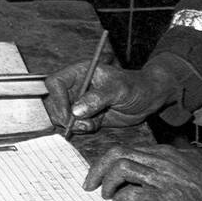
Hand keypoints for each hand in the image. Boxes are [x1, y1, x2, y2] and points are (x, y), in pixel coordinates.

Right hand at [45, 58, 179, 133]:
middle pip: (53, 101)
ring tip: (92, 123)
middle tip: (81, 123)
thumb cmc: (136, 86)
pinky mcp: (85, 115)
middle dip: (64, 116)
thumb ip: (97, 98)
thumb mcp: (118, 89)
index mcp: (80, 72)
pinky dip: (82, 129)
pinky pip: (74, 125)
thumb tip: (76, 111)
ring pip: (62, 116)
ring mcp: (79, 102)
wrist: (148, 99)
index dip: (57, 98)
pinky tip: (96, 124)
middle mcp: (76, 86)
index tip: (68, 114)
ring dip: (74, 124)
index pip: (56, 82)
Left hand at [84, 144, 201, 200]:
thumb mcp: (192, 164)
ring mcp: (164, 177)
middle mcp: (162, 160)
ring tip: (106, 195)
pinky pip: (133, 194)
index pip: (128, 149)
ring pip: (121, 167)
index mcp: (166, 152)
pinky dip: (122, 199)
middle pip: (117, 152)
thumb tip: (150, 172)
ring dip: (107, 182)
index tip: (101, 174)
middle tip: (90, 184)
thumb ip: (171, 164)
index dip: (110, 161)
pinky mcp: (167, 197)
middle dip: (98, 168)